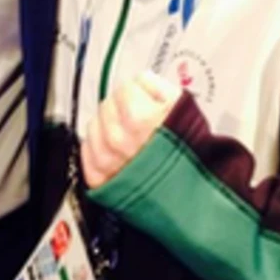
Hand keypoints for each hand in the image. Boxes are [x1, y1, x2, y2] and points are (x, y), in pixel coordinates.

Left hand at [81, 71, 180, 188]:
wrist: (191, 199)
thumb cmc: (191, 159)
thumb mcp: (184, 109)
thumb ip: (160, 88)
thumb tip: (143, 80)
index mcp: (138, 118)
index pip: (125, 88)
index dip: (140, 93)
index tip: (146, 102)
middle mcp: (118, 139)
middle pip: (108, 106)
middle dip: (122, 109)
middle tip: (138, 120)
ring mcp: (107, 160)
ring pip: (94, 127)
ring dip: (108, 128)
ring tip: (127, 137)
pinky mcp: (100, 179)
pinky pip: (87, 153)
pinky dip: (96, 149)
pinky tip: (114, 151)